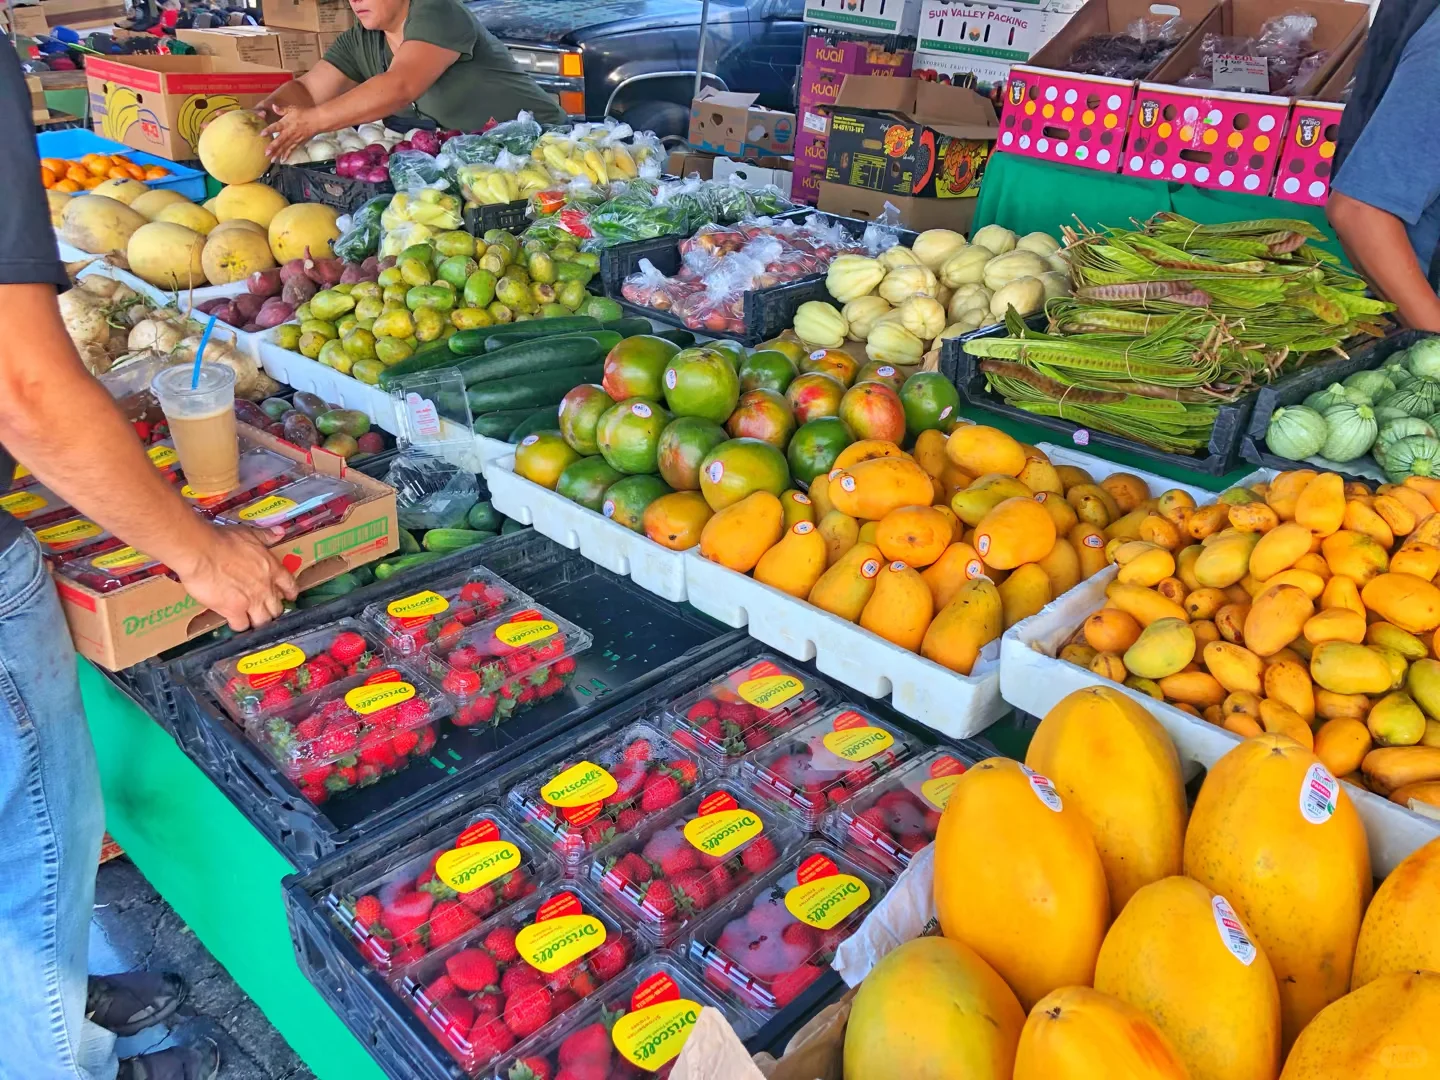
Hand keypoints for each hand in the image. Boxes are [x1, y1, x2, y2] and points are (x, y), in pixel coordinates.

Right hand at [174, 526, 298, 631]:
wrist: (201, 551)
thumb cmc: (222, 540)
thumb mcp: (249, 534)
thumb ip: (266, 536)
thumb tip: (279, 532)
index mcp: (272, 568)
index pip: (290, 586)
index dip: (290, 593)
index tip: (288, 597)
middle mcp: (266, 587)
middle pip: (277, 609)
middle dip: (272, 610)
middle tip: (263, 609)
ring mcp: (251, 601)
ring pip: (263, 621)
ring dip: (257, 621)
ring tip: (250, 619)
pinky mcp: (233, 611)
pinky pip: (242, 626)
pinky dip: (239, 626)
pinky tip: (233, 621)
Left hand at [262, 103, 321, 161]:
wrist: (317, 121)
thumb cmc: (304, 113)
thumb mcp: (292, 109)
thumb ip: (282, 109)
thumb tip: (273, 106)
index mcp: (286, 123)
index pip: (276, 127)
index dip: (269, 130)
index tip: (262, 134)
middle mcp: (289, 133)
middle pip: (280, 141)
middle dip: (273, 147)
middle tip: (266, 153)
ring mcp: (294, 139)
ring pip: (285, 147)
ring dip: (278, 154)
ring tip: (272, 160)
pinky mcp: (298, 143)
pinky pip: (292, 150)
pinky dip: (287, 155)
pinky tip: (282, 160)